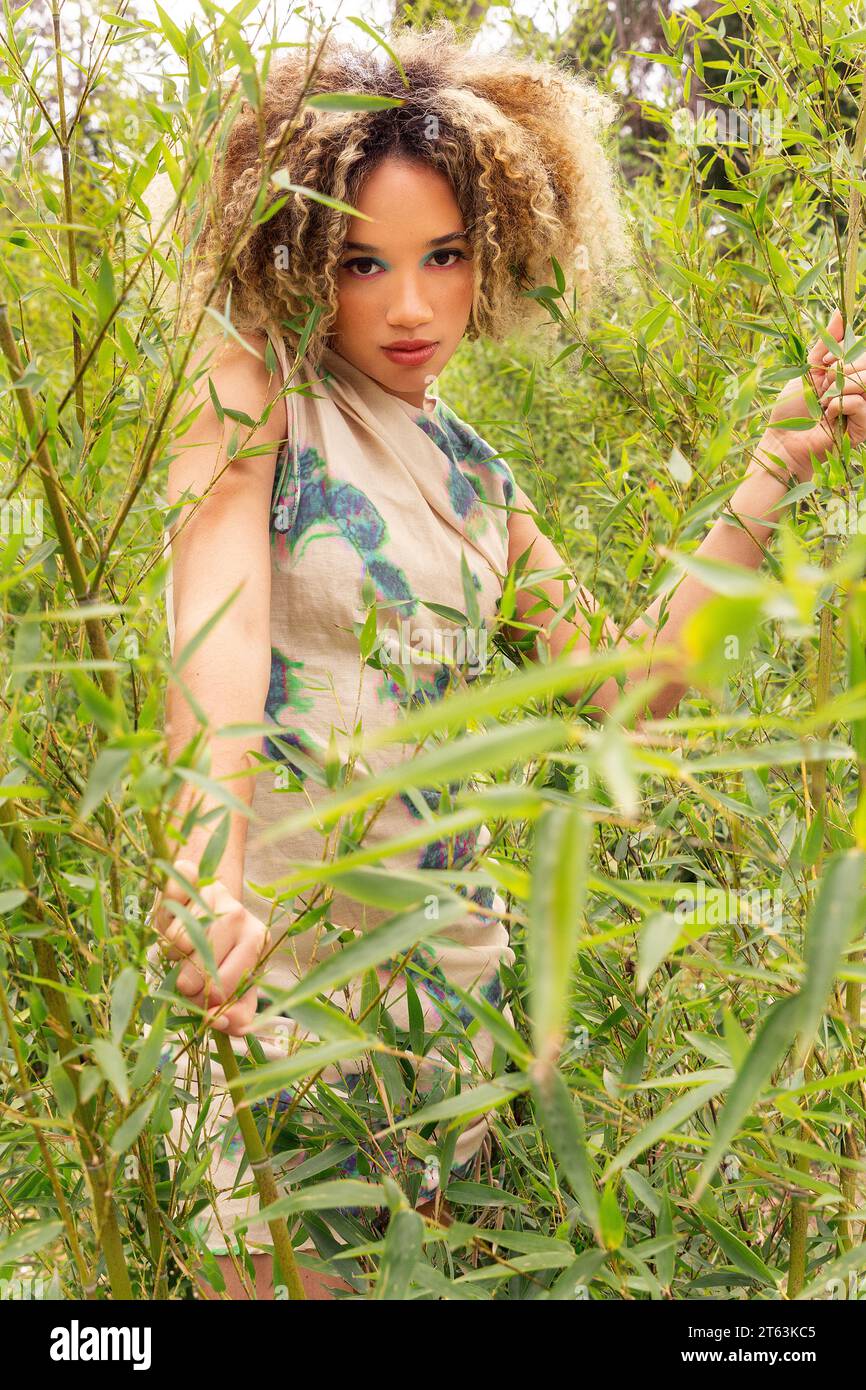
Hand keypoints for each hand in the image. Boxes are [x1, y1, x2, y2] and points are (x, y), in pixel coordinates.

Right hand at [152, 857, 270, 1035]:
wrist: (211, 902)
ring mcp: (214, 893)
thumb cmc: (223, 951)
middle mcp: (239, 914)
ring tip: (180, 948)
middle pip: (200, 963)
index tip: (200, 1001)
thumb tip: (224, 1023)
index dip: (207, 1003)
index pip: (225, 986)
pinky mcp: (189, 877)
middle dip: (186, 981)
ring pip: (177, 939)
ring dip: (171, 952)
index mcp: (256, 940)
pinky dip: (164, 913)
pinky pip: (168, 900)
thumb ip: (237, 1012)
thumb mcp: (237, 983)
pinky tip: (173, 918)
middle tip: (184, 979)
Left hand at [760, 309, 865, 480]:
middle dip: (844, 370)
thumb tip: (839, 312)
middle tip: (825, 385)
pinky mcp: (863, 427)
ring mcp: (863, 408)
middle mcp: (859, 389)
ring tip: (824, 402)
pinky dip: (841, 406)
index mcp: (849, 374)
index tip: (827, 363)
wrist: (783, 440)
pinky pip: (861, 403)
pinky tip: (829, 417)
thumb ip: (826, 343)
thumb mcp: (808, 369)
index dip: (846, 352)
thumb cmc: (792, 408)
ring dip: (841, 388)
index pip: (863, 351)